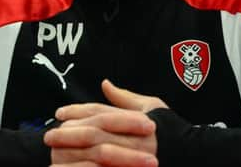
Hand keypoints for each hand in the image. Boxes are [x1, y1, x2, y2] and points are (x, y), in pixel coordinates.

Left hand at [44, 80, 168, 166]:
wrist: (192, 156)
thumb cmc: (171, 129)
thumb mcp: (151, 107)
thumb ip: (125, 98)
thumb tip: (105, 83)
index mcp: (135, 118)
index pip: (101, 112)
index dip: (78, 111)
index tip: (58, 113)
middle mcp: (133, 137)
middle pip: (95, 133)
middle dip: (70, 134)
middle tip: (48, 136)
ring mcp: (133, 157)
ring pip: (98, 154)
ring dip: (74, 154)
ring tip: (54, 155)